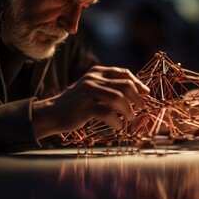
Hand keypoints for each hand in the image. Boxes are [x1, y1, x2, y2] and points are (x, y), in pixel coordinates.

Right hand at [32, 65, 149, 138]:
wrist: (52, 114)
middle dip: (137, 98)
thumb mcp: (93, 90)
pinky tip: (117, 126)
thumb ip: (111, 88)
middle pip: (125, 85)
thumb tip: (140, 92)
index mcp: (96, 73)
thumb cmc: (77, 104)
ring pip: (118, 98)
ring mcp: (87, 92)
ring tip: (129, 119)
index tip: (146, 93)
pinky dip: (116, 122)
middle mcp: (93, 79)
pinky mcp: (83, 107)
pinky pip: (107, 113)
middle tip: (141, 108)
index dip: (138, 83)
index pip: (123, 73)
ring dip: (128, 111)